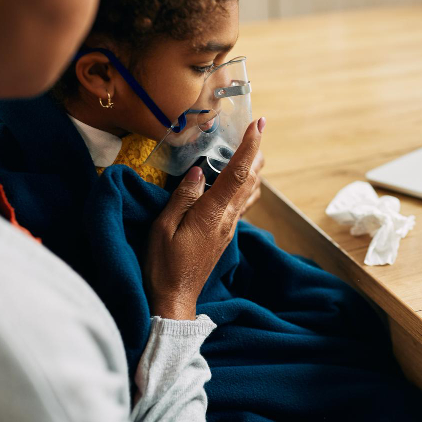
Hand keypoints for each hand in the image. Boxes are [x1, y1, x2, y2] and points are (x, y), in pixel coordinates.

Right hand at [143, 117, 264, 319]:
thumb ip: (183, 197)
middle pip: (250, 180)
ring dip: (254, 169)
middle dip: (257, 153)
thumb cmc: (163, 264)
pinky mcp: (225, 234)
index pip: (237, 173)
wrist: (174, 298)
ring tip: (254, 149)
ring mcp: (229, 227)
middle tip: (259, 129)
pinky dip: (246, 185)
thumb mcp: (164, 228)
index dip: (249, 146)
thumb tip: (199, 171)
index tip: (259, 124)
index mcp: (212, 213)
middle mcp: (227, 218)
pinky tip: (243, 181)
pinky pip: (242, 204)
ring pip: (250, 192)